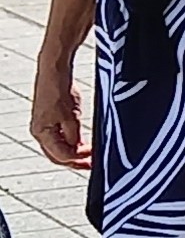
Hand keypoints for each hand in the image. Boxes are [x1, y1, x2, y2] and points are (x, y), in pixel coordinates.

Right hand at [28, 56, 85, 170]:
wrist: (54, 72)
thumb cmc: (59, 90)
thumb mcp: (72, 118)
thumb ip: (74, 137)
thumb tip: (78, 151)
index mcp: (41, 133)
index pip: (60, 156)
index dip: (77, 160)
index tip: (93, 160)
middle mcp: (39, 132)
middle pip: (57, 156)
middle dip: (75, 162)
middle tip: (92, 165)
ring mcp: (43, 127)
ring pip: (58, 149)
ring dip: (74, 154)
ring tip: (90, 157)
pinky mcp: (49, 121)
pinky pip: (60, 139)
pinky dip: (72, 144)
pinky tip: (84, 145)